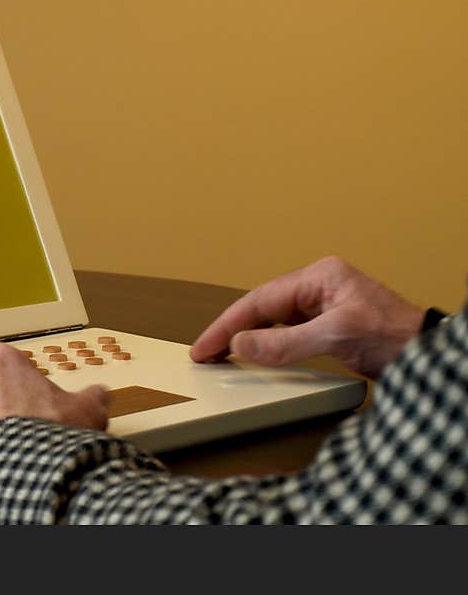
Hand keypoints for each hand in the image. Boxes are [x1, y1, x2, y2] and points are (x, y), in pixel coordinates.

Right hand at [190, 256, 423, 377]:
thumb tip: (240, 345)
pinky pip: (286, 332)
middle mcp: (317, 286)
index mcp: (318, 276)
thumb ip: (285, 343)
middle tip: (203, 354)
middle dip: (230, 330)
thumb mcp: (336, 337)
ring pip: (271, 320)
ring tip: (219, 356)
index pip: (259, 300)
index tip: (203, 347)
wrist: (431, 354)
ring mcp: (322, 305)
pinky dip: (266, 345)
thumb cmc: (395, 337)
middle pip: (261, 308)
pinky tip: (253, 355)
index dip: (227, 325)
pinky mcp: (328, 325)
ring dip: (245, 338)